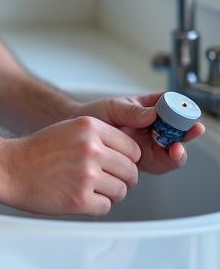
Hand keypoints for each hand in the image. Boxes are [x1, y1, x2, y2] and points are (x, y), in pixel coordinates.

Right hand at [0, 115, 139, 216]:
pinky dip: (95, 206)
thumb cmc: (37, 150)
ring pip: (121, 190)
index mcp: (90, 127)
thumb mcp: (70, 128)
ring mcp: (87, 174)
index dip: (127, 159)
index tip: (120, 164)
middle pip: (130, 171)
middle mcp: (91, 148)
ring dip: (109, 193)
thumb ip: (98, 137)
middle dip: (122, 179)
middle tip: (107, 180)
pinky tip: (79, 196)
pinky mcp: (80, 199)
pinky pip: (105, 207)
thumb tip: (126, 153)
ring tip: (89, 188)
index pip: (132, 148)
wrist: (9, 167)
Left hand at [75, 92, 205, 173]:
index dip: (181, 109)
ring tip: (177, 147)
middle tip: (191, 131)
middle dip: (186, 131)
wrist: (78, 135)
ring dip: (180, 147)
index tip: (186, 112)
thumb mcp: (113, 108)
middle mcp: (153, 126)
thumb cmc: (94, 115)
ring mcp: (151, 144)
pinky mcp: (147, 161)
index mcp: (147, 108)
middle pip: (177, 128)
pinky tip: (171, 156)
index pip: (169, 105)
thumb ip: (132, 112)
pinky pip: (163, 162)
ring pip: (173, 147)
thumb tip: (153, 112)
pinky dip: (170, 160)